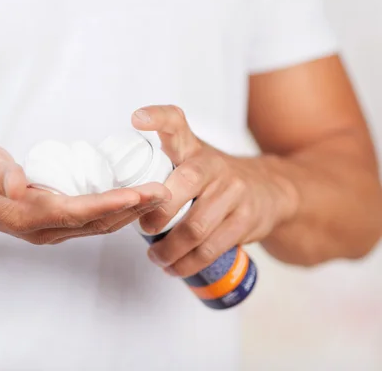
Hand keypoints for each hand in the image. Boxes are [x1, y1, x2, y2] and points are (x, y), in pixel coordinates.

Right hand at [0, 142, 170, 244]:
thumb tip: (20, 185)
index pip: (76, 211)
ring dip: (129, 212)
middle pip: (95, 223)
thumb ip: (1, 176)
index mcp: (27, 215)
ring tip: (159, 195)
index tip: (140, 194)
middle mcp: (42, 229)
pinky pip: (91, 222)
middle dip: (132, 209)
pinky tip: (134, 199)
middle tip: (165, 191)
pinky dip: (116, 211)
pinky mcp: (54, 224)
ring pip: (97, 226)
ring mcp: (49, 230)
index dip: (110, 204)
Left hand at [131, 105, 298, 276]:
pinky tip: (175, 268)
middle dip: (158, 213)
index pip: (175, 122)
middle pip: (184, 184)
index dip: (157, 117)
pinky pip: (211, 248)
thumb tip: (115, 192)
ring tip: (156, 258)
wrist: (271, 190)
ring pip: (195, 227)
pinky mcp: (246, 220)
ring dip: (169, 249)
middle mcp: (213, 165)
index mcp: (192, 147)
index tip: (137, 118)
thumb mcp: (192, 159)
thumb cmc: (214, 178)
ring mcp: (233, 192)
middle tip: (143, 229)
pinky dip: (188, 263)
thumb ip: (161, 165)